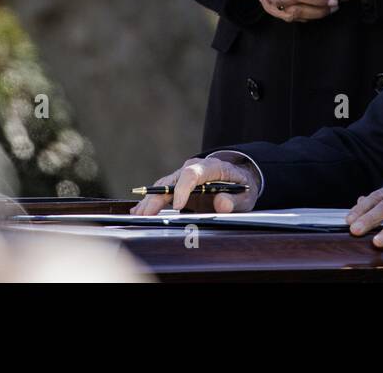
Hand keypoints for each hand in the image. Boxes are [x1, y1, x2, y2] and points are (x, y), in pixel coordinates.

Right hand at [128, 156, 260, 215]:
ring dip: (149, 201)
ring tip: (137, 215)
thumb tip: (221, 203)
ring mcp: (183, 176)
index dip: (182, 189)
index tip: (177, 206)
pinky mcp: (178, 186)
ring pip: (163, 186)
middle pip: (172, 181)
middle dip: (157, 198)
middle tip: (146, 215)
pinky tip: (138, 211)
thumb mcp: (245, 196)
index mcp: (211, 166)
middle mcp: (193, 168)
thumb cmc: (242, 186)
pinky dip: (150, 201)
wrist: (239, 179)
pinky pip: (161, 191)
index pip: (192, 173)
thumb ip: (234, 200)